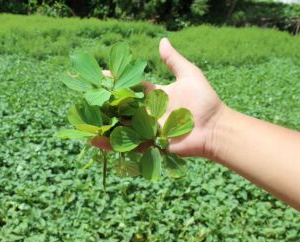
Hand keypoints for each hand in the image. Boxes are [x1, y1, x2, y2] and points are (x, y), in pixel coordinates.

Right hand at [93, 38, 224, 157]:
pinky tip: (94, 140)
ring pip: (121, 124)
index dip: (116, 80)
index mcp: (155, 95)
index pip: (131, 86)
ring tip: (85, 118)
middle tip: (87, 96)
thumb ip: (174, 60)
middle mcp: (148, 111)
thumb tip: (162, 40)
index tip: (101, 74)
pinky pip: (129, 143)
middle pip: (122, 106)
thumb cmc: (205, 101)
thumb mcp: (189, 75)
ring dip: (104, 122)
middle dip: (105, 102)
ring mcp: (147, 128)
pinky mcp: (149, 143)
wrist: (215, 128)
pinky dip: (112, 143)